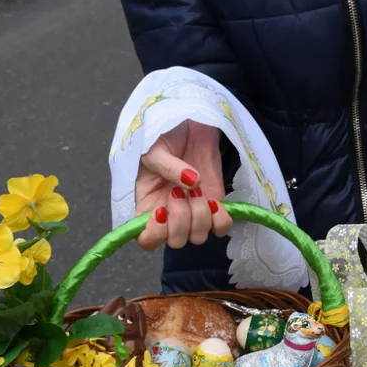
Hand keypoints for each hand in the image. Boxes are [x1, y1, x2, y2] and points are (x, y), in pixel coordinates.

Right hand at [135, 120, 232, 249]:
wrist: (190, 124)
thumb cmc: (164, 136)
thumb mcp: (155, 148)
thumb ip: (167, 167)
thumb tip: (191, 182)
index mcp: (147, 205)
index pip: (146, 239)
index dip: (154, 234)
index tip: (161, 212)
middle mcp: (169, 215)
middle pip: (175, 241)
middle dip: (181, 220)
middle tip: (180, 192)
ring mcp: (193, 213)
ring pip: (198, 237)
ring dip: (200, 216)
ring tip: (196, 189)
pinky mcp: (215, 207)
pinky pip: (221, 227)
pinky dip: (221, 220)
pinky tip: (215, 202)